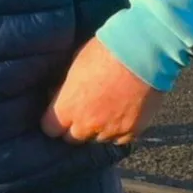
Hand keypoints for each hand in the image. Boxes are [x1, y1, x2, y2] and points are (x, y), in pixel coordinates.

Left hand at [40, 36, 165, 145]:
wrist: (142, 53)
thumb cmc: (104, 53)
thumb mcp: (73, 68)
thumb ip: (65, 91)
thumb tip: (58, 97)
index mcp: (66, 108)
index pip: (50, 130)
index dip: (54, 123)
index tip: (60, 114)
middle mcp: (86, 124)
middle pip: (73, 137)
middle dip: (75, 126)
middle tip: (84, 110)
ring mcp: (110, 130)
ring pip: (98, 138)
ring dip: (98, 128)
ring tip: (107, 108)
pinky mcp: (133, 131)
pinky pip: (120, 139)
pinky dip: (119, 130)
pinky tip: (122, 113)